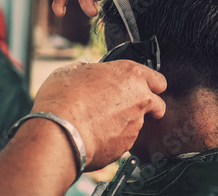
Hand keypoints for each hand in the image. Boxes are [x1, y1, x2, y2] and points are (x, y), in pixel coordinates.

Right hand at [32, 60, 166, 170]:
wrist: (59, 133)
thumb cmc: (64, 99)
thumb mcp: (72, 71)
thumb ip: (89, 70)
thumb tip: (87, 72)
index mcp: (131, 74)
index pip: (158, 80)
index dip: (150, 84)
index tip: (141, 87)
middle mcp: (140, 99)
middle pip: (158, 105)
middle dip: (148, 107)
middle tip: (126, 107)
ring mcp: (135, 125)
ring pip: (138, 124)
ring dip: (125, 123)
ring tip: (98, 122)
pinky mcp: (126, 147)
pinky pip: (123, 141)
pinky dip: (113, 139)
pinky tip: (94, 135)